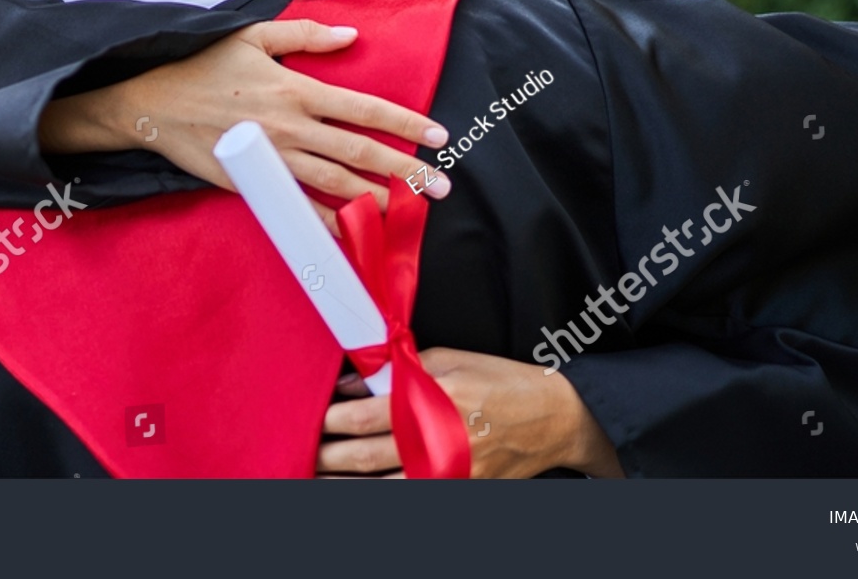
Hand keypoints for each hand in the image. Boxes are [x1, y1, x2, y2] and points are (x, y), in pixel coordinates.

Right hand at [38, 21, 449, 224]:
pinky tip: (354, 231)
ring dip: (377, 198)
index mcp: (296, 89)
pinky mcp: (254, 182)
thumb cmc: (204, 64)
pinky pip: (298, 207)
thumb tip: (352, 36)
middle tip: (441, 187)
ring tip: (410, 209)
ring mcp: (273, 159)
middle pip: (360, 153)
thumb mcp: (254, 35)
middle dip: (405, 171)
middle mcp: (291, 127)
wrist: (152, 104)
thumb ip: (306, 35)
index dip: (404, 123)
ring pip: (336, 184)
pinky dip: (328, 222)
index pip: (364, 108)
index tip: (438, 136)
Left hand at [317, 347, 623, 478]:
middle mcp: (440, 441)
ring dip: (345, 486)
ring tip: (316, 479)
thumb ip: (398, 370)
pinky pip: (411, 497)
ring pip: (383, 489)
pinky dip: (381, 496)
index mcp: (436, 400)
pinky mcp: (460, 489)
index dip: (335, 420)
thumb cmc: (500, 381)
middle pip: (368, 458)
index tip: (313, 418)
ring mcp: (450, 473)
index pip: (370, 416)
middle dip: (330, 456)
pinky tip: (360, 492)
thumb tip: (353, 385)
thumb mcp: (451, 360)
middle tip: (304, 451)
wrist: (554, 418)